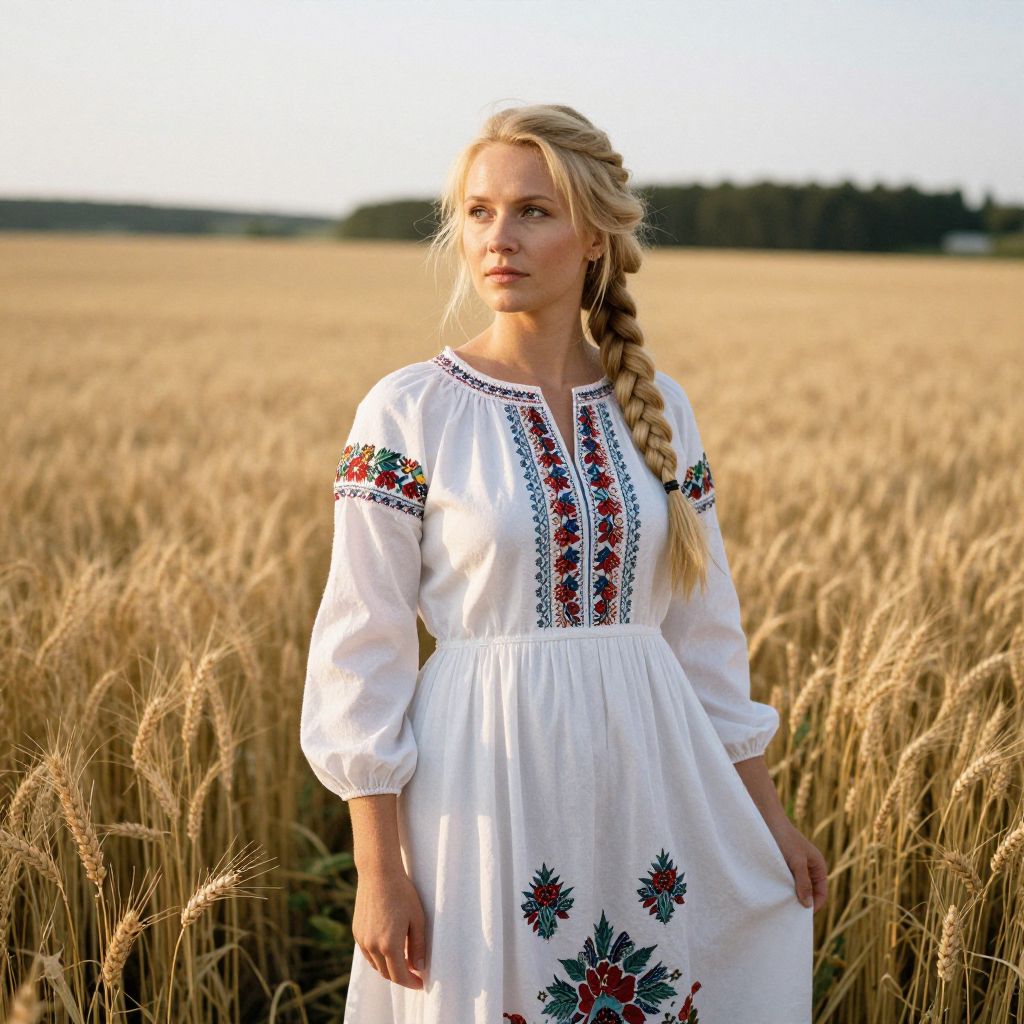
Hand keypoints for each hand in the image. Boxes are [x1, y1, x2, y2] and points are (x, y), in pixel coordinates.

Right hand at [351, 866, 426, 988]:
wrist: (378, 873)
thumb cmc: (402, 893)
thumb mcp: (417, 919)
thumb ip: (419, 946)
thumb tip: (420, 967)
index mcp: (389, 945)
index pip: (400, 976)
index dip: (411, 983)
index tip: (421, 983)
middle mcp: (372, 947)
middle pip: (387, 974)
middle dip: (401, 977)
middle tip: (414, 973)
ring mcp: (362, 940)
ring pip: (376, 965)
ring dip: (389, 968)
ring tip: (403, 961)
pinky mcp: (356, 932)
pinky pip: (368, 953)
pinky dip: (378, 958)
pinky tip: (388, 949)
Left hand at [769, 820, 827, 911]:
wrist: (768, 820)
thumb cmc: (784, 838)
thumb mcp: (796, 861)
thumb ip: (803, 882)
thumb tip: (808, 905)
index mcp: (819, 866)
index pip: (821, 894)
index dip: (813, 906)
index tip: (798, 915)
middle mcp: (810, 868)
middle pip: (810, 893)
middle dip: (802, 902)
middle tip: (788, 913)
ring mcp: (798, 867)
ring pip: (798, 888)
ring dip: (791, 895)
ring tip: (780, 904)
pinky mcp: (786, 865)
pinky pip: (788, 881)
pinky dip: (783, 888)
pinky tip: (775, 893)